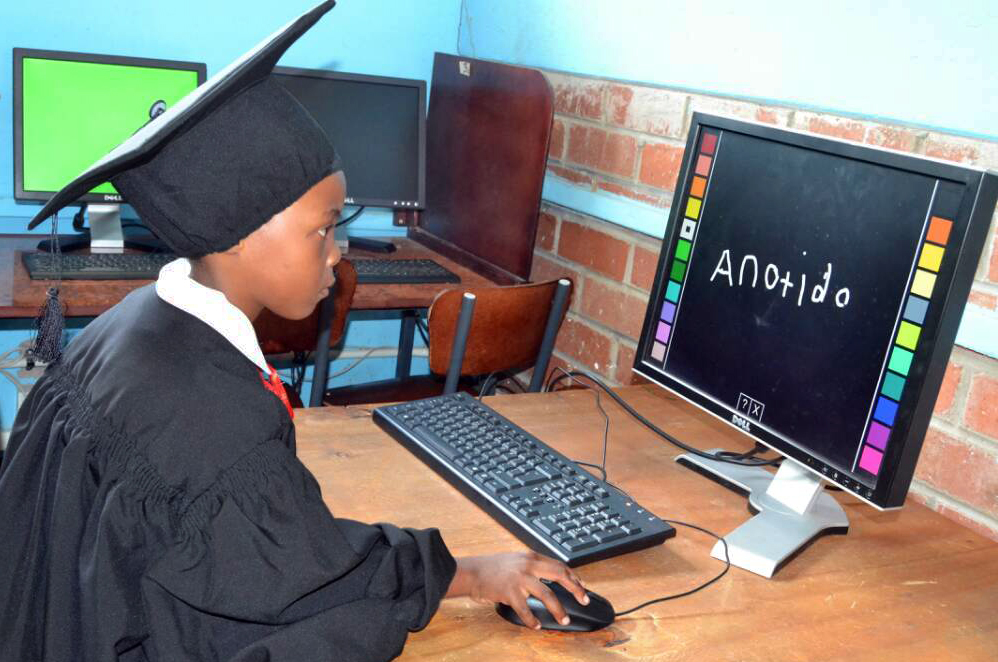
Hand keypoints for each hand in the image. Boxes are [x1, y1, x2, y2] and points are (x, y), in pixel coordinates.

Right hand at [445, 552, 588, 629]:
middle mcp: (528, 565)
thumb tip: (549, 577)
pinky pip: (526, 610)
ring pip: (547, 595)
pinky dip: (532, 619)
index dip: (573, 576)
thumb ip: (532, 566)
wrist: (471, 572)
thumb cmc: (491, 568)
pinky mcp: (510, 592)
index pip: (559, 565)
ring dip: (558, 609)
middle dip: (575, 589)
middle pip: (560, 575)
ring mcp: (519, 578)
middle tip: (584, 600)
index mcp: (531, 557)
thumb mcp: (515, 560)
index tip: (581, 586)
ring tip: (564, 619)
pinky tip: (536, 625)